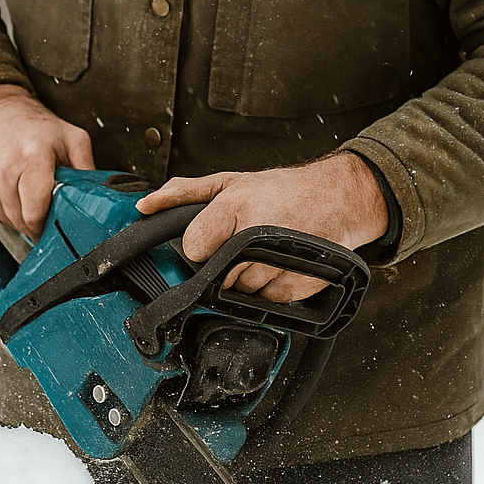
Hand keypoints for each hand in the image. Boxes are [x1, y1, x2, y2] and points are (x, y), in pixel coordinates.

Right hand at [0, 85, 94, 238]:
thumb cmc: (32, 126)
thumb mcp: (70, 138)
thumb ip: (87, 169)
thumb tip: (100, 198)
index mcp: (31, 158)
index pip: (36, 213)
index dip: (47, 222)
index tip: (53, 220)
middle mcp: (1, 170)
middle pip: (21, 221)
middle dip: (35, 218)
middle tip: (41, 199)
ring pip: (5, 221)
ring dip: (17, 214)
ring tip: (22, 188)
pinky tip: (5, 187)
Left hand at [135, 153, 388, 301]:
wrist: (338, 198)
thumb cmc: (283, 190)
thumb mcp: (230, 182)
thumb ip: (183, 193)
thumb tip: (145, 205)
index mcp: (236, 205)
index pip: (195, 247)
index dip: (200, 246)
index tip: (212, 240)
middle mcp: (258, 234)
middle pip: (217, 274)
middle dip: (223, 264)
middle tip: (242, 245)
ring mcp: (279, 262)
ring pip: (240, 290)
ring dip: (245, 278)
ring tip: (263, 253)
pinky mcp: (297, 284)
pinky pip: (266, 301)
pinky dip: (269, 288)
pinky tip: (279, 265)